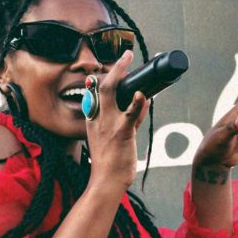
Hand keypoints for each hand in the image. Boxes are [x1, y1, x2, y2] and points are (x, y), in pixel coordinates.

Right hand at [86, 50, 149, 190]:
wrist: (106, 181)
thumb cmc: (110, 162)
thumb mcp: (111, 139)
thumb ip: (127, 119)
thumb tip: (142, 99)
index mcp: (94, 120)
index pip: (95, 94)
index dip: (104, 78)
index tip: (114, 68)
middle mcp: (98, 119)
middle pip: (101, 87)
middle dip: (114, 68)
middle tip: (126, 55)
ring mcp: (108, 124)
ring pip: (109, 92)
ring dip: (120, 74)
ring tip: (129, 61)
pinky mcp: (121, 133)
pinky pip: (129, 114)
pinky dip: (138, 102)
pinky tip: (144, 95)